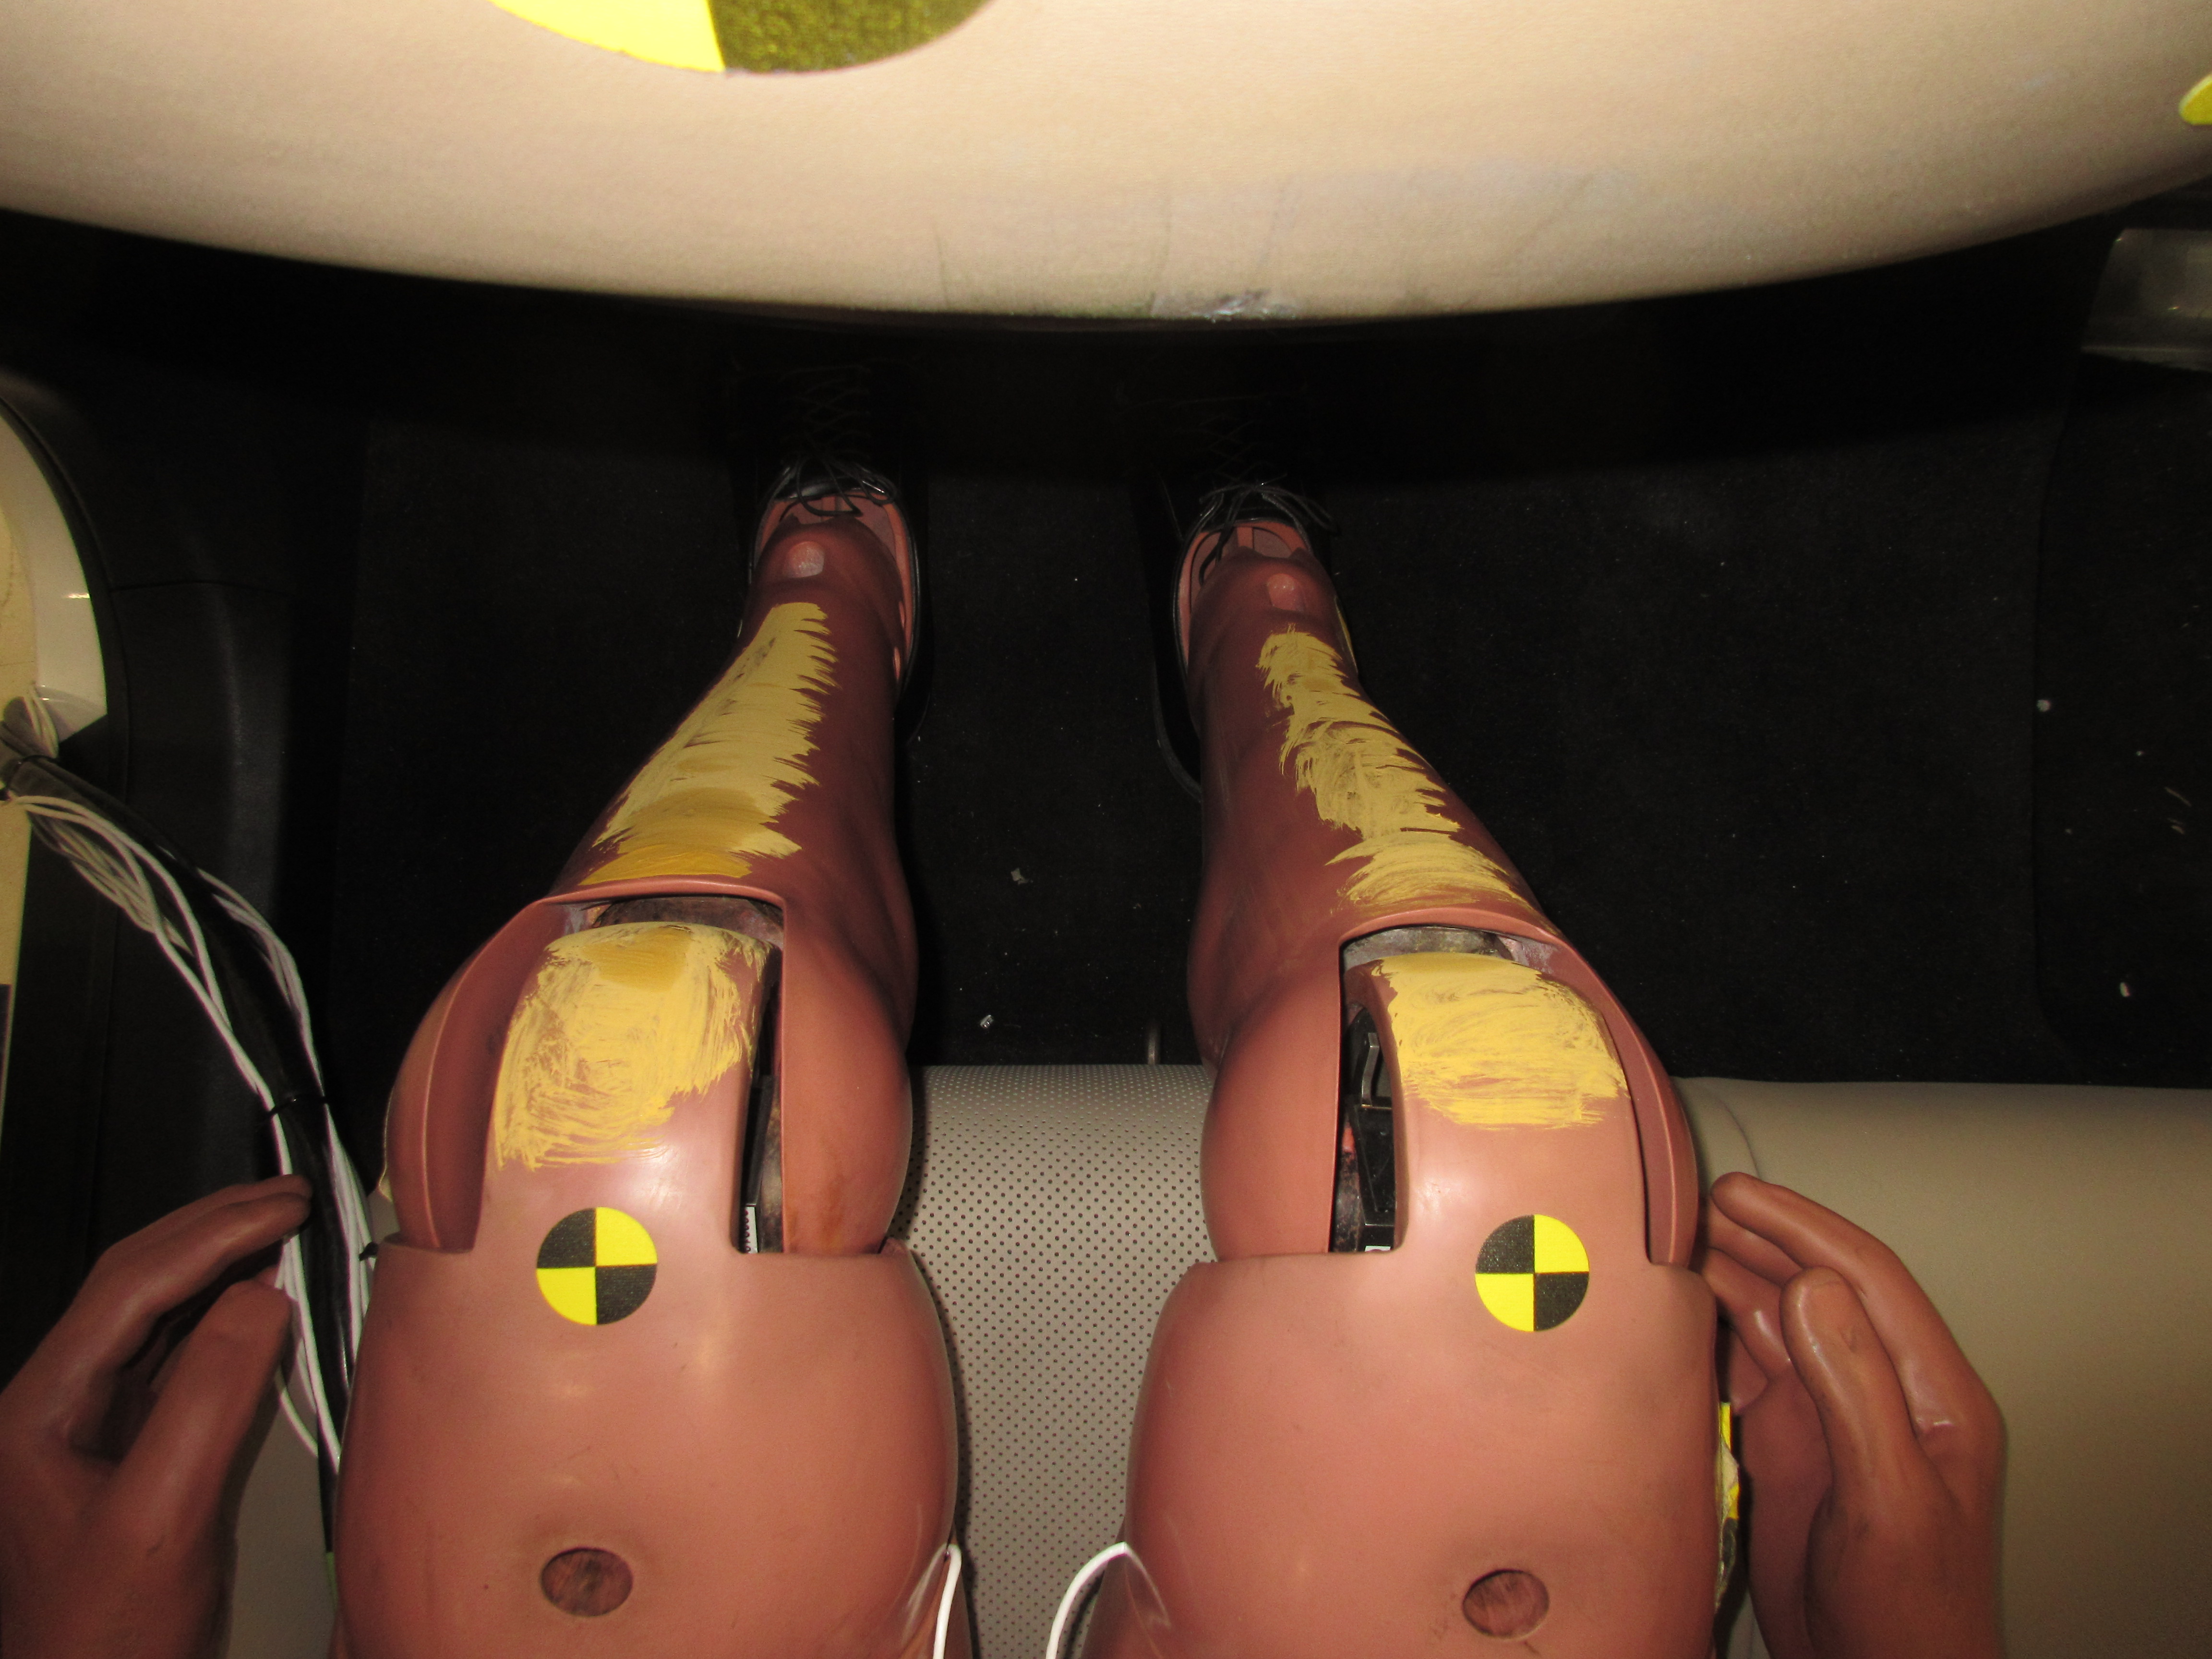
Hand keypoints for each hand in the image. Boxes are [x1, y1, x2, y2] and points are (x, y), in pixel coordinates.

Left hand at [0, 1176, 309, 1658]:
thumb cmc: (110, 1632)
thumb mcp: (165, 1515)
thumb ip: (212, 1400)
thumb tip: (263, 1300)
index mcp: (40, 1408)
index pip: (131, 1286)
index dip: (214, 1233)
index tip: (283, 1206)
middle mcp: (53, 1403)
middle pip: (133, 1282)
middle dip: (214, 1228)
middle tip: (290, 1198)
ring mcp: (87, 1423)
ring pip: (152, 1310)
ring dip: (218, 1261)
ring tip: (281, 1228)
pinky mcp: (124, 1445)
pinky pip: (173, 1354)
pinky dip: (223, 1312)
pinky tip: (260, 1300)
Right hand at [1700, 1172, 2003, 1658]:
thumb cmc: (1913, 1613)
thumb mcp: (1891, 1499)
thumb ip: (1857, 1389)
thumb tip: (1813, 1285)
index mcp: (1928, 1391)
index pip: (1866, 1279)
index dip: (1804, 1226)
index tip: (1740, 1194)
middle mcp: (1878, 1387)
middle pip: (1815, 1287)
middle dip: (1757, 1238)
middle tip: (1688, 1203)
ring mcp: (1829, 1413)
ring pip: (1775, 1320)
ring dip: (1728, 1276)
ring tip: (1672, 1240)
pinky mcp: (1786, 1441)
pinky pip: (1747, 1366)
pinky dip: (1711, 1329)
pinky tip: (1675, 1306)